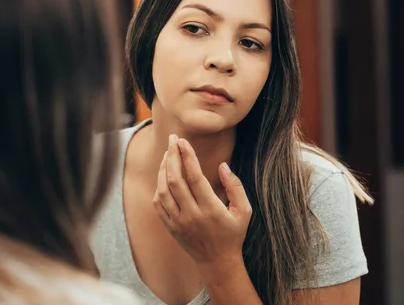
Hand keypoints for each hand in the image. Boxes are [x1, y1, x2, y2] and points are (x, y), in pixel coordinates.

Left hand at [152, 134, 251, 266]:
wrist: (218, 263)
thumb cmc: (234, 233)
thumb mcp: (245, 210)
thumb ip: (235, 186)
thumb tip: (223, 165)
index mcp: (211, 209)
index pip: (195, 177)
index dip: (187, 156)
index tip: (183, 141)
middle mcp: (192, 215)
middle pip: (175, 180)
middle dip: (172, 156)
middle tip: (173, 139)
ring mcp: (178, 222)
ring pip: (163, 190)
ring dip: (163, 169)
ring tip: (167, 154)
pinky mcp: (170, 227)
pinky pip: (158, 203)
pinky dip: (158, 186)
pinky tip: (164, 174)